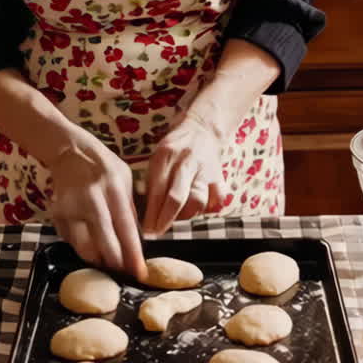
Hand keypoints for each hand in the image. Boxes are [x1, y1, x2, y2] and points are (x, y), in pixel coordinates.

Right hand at [42, 131, 146, 279]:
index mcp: (114, 190)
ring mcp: (71, 209)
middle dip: (115, 264)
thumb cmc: (103, 165)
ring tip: (107, 260)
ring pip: (84, 248)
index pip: (125, 230)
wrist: (70, 151)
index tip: (139, 273)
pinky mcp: (57, 215)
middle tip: (124, 272)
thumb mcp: (126, 179)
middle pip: (104, 244)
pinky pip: (71, 241)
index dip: (132, 255)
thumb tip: (137, 238)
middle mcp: (91, 201)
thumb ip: (130, 208)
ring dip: (98, 259)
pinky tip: (91, 243)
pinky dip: (83, 247)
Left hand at [142, 110, 225, 234]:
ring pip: (197, 201)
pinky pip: (216, 200)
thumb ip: (152, 181)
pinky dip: (207, 209)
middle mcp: (186, 162)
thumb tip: (143, 212)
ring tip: (177, 217)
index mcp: (165, 156)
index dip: (151, 214)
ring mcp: (205, 170)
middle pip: (176, 197)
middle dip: (165, 220)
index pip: (156, 190)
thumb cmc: (175, 147)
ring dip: (186, 215)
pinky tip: (198, 209)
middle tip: (157, 233)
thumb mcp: (157, 157)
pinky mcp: (219, 177)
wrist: (203, 129)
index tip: (145, 231)